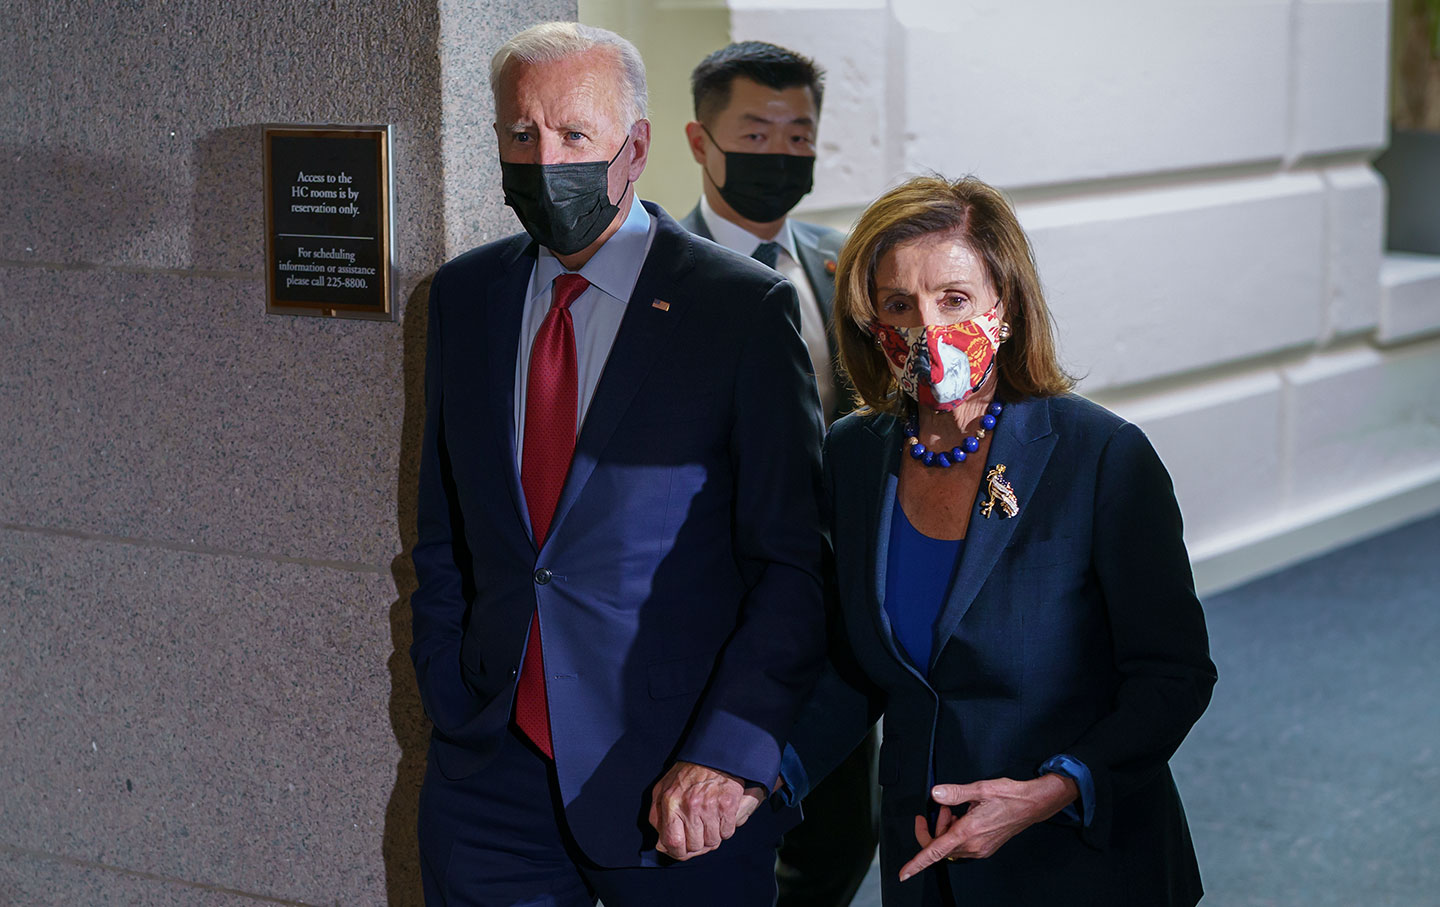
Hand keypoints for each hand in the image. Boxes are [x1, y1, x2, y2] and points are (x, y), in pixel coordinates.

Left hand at [648, 761, 765, 860]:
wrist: (713, 755)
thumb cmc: (687, 773)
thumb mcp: (662, 790)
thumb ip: (657, 817)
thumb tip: (661, 844)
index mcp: (671, 802)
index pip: (673, 842)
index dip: (678, 852)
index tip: (681, 851)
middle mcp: (690, 806)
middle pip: (695, 846)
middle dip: (697, 845)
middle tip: (698, 835)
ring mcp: (710, 806)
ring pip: (713, 842)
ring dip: (712, 837)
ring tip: (709, 823)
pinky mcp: (728, 805)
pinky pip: (727, 832)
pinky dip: (725, 830)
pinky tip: (720, 818)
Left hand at [899, 775, 1077, 880]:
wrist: (1032, 805)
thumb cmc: (1010, 796)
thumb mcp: (980, 789)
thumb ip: (955, 793)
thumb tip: (935, 794)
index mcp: (968, 832)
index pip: (936, 851)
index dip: (917, 863)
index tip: (904, 873)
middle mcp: (973, 845)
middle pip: (940, 847)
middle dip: (935, 827)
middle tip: (943, 808)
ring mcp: (980, 848)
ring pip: (950, 846)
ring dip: (946, 828)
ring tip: (956, 809)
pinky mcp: (985, 847)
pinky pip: (961, 845)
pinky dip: (956, 832)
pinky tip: (964, 816)